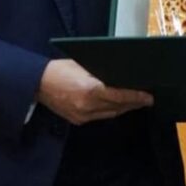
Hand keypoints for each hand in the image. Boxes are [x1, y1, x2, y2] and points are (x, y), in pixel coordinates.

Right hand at [37, 59, 153, 125]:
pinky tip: (118, 105)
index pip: (121, 96)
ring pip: (111, 114)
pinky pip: (100, 117)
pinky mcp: (78, 120)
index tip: (150, 96)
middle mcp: (87, 106)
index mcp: (90, 90)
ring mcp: (82, 115)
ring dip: (125, 108)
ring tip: (137, 102)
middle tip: (148, 98)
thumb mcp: (84, 65)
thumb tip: (124, 73)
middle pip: (118, 107)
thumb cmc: (61, 68)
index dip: (137, 97)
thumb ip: (104, 71)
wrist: (36, 83)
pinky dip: (111, 111)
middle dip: (134, 103)